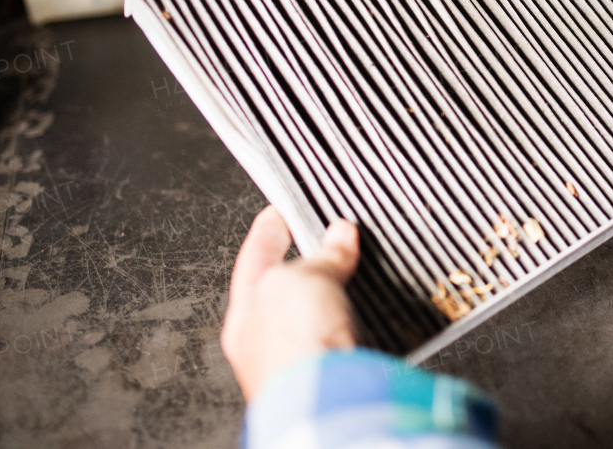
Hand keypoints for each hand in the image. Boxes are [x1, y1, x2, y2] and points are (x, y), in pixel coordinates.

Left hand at [221, 207, 360, 401]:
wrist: (326, 402)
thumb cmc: (293, 349)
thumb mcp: (301, 279)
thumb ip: (321, 256)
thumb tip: (340, 236)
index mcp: (243, 316)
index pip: (254, 259)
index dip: (268, 230)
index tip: (279, 209)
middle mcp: (268, 343)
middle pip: (289, 289)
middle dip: (309, 262)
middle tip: (330, 234)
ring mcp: (303, 360)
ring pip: (320, 313)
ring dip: (337, 290)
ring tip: (357, 267)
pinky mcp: (336, 371)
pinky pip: (346, 332)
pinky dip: (357, 315)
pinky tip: (368, 308)